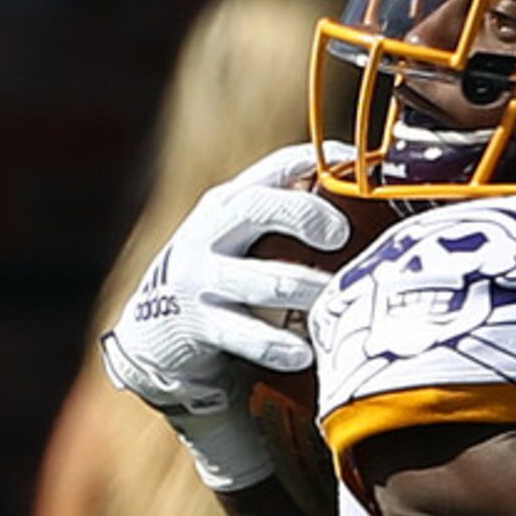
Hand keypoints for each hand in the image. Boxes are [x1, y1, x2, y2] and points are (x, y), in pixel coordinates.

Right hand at [97, 143, 349, 418]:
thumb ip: (285, 216)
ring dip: (309, 290)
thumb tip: (362, 201)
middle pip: (259, 207)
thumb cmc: (220, 276)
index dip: (320, 162)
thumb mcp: (241, 236)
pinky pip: (248, 335)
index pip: (276, 168)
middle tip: (341, 235)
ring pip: (266, 280)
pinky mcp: (198, 324)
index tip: (359, 169)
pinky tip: (304, 353)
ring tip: (336, 301)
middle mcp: (211, 232)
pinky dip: (280, 346)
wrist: (153, 329)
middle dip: (306, 215)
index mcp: (229, 203)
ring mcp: (201, 278)